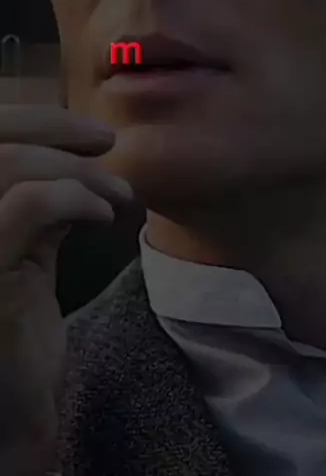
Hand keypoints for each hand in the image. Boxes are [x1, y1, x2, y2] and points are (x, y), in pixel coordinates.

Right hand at [0, 105, 132, 474]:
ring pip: (10, 166)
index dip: (33, 117)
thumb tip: (73, 152)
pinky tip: (102, 217)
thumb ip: (35, 199)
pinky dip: (72, 197)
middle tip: (107, 143)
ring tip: (116, 194)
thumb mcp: (26, 247)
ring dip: (76, 170)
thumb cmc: (16, 327)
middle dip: (56, 130)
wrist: (14, 408)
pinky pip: (26, 205)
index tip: (90, 131)